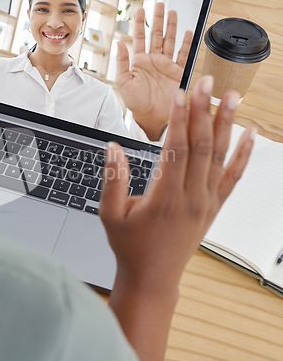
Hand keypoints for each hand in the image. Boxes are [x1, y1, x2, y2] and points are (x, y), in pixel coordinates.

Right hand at [100, 76, 254, 292]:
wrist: (153, 278)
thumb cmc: (130, 247)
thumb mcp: (110, 214)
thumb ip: (113, 179)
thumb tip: (113, 147)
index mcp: (165, 198)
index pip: (176, 150)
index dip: (178, 119)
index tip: (180, 95)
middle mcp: (191, 198)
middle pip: (202, 146)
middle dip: (204, 110)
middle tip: (207, 82)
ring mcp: (206, 203)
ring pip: (220, 157)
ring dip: (227, 125)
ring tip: (232, 97)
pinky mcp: (213, 208)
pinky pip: (232, 177)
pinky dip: (243, 154)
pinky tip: (250, 135)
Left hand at [116, 2, 192, 140]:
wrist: (152, 117)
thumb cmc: (136, 103)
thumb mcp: (124, 82)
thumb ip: (122, 62)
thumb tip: (119, 43)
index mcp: (139, 62)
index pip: (139, 37)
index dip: (140, 23)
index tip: (140, 9)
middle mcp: (153, 61)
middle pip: (156, 35)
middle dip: (158, 19)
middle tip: (160, 4)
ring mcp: (166, 66)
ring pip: (169, 41)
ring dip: (171, 27)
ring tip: (172, 12)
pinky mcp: (178, 72)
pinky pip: (183, 55)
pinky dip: (186, 43)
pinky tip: (188, 32)